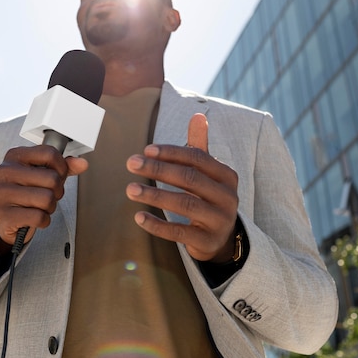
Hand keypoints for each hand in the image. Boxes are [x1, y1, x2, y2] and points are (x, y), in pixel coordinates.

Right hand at [0, 145, 87, 250]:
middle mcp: (5, 171)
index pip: (50, 153)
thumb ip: (62, 168)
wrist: (5, 221)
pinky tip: (34, 218)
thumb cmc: (25, 194)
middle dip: (57, 192)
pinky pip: (39, 217)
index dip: (61, 168)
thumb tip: (82, 163)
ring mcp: (2, 193)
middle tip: (47, 195)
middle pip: (52, 179)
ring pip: (47, 199)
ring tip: (39, 206)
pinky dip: (43, 221)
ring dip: (50, 207)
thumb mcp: (42, 176)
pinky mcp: (4, 214)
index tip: (58, 176)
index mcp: (15, 156)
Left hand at [125, 113, 238, 261]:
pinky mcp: (208, 242)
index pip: (198, 158)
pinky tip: (138, 217)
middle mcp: (228, 197)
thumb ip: (199, 147)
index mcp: (227, 176)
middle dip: (158, 170)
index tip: (146, 149)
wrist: (221, 239)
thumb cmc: (207, 197)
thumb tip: (197, 115)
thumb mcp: (206, 173)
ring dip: (154, 196)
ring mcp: (220, 221)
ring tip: (130, 189)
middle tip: (131, 163)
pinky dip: (158, 225)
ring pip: (185, 205)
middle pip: (190, 179)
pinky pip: (180, 233)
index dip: (172, 153)